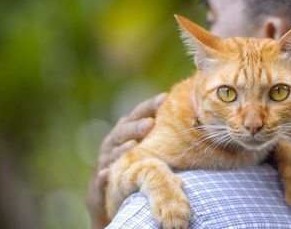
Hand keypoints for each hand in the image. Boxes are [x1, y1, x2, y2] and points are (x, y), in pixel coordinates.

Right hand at [86, 92, 166, 228]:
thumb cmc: (134, 162)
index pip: (139, 113)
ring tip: (132, 145)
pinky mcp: (99, 181)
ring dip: (122, 149)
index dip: (151, 105)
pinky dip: (104, 175)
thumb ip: (160, 130)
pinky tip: (107, 173)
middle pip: (125, 130)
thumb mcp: (145, 144)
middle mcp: (114, 141)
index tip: (165, 98)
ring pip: (113, 152)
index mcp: (127, 128)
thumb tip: (191, 116)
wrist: (106, 192)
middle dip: (137, 126)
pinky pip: (101, 178)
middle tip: (150, 123)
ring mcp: (105, 160)